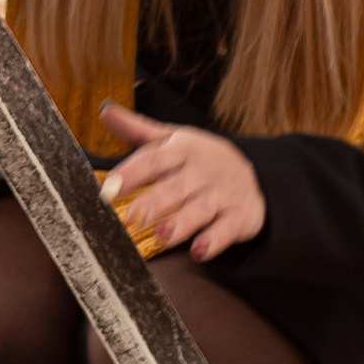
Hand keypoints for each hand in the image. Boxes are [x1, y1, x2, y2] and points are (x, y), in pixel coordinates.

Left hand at [97, 104, 265, 260]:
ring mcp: (222, 194)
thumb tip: (105, 111)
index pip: (152, 160)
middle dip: (154, 202)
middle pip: (175, 187)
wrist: (258, 174)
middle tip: (132, 217)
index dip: (130, 173)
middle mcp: (201, 171)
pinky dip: (215, 240)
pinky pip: (227, 229)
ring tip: (162, 236)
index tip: (108, 189)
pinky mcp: (240, 216)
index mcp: (181, 150)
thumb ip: (138, 129)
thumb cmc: (202, 159)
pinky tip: (199, 251)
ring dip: (181, 223)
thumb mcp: (173, 139)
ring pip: (200, 209)